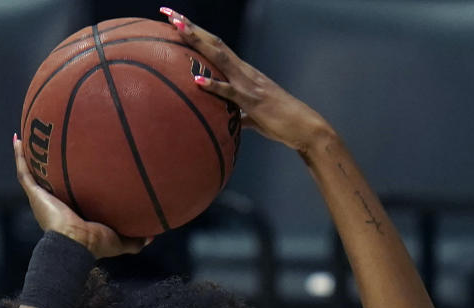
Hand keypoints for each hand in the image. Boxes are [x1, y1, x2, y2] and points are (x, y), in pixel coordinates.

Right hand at [13, 134, 148, 257]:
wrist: (73, 245)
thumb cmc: (94, 244)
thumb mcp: (119, 240)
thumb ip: (135, 238)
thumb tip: (153, 235)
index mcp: (72, 213)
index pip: (74, 194)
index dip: (76, 182)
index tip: (82, 167)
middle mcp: (55, 204)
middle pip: (52, 180)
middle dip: (52, 165)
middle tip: (56, 145)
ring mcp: (42, 198)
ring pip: (33, 172)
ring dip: (30, 156)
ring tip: (30, 135)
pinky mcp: (34, 194)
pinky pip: (24, 171)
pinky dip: (19, 155)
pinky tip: (18, 138)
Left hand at [159, 8, 334, 153]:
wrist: (303, 127)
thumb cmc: (278, 121)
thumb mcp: (251, 114)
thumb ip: (237, 113)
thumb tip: (228, 120)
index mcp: (242, 71)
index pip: (215, 46)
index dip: (196, 32)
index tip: (175, 19)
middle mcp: (244, 71)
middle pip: (214, 43)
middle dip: (191, 28)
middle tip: (169, 13)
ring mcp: (248, 84)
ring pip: (220, 58)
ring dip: (199, 43)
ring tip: (179, 29)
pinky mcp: (252, 101)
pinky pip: (230, 92)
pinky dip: (214, 85)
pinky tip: (197, 80)